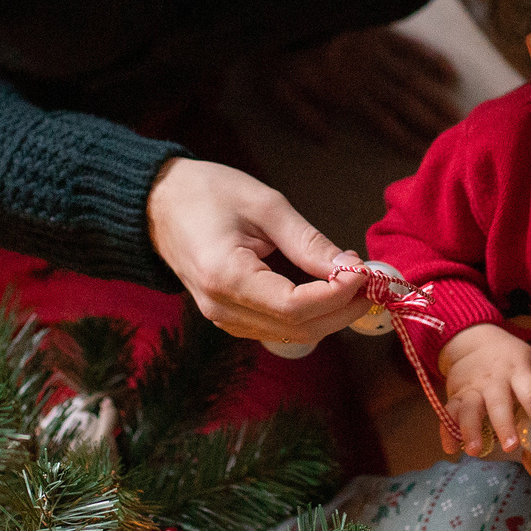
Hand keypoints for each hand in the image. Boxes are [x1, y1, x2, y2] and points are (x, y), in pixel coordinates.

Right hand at [147, 158, 367, 344]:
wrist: (157, 205)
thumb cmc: (207, 193)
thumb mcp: (265, 205)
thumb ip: (308, 241)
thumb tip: (351, 267)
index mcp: (226, 277)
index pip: (295, 307)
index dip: (337, 296)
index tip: (366, 273)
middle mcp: (221, 309)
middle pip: (299, 330)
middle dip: (343, 310)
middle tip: (372, 282)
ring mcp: (222, 319)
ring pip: (292, 336)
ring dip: (330, 316)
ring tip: (355, 283)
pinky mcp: (228, 319)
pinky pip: (278, 330)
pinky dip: (310, 316)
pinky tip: (328, 290)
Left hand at [263, 28, 462, 153]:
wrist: (284, 7)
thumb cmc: (277, 52)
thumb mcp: (278, 90)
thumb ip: (302, 116)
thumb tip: (327, 140)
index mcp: (345, 93)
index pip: (382, 122)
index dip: (403, 139)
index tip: (423, 154)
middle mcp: (368, 75)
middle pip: (405, 104)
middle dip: (429, 122)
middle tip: (454, 138)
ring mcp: (377, 52)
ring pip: (413, 80)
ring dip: (436, 98)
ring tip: (457, 116)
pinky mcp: (379, 30)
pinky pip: (411, 46)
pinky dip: (431, 59)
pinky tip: (450, 73)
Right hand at [438, 324, 530, 457]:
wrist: (473, 338)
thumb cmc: (511, 356)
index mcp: (519, 372)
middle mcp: (494, 380)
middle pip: (498, 404)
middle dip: (503, 425)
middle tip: (510, 447)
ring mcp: (472, 387)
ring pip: (470, 409)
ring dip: (471, 430)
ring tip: (475, 450)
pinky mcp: (455, 394)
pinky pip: (449, 413)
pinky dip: (447, 431)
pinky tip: (450, 449)